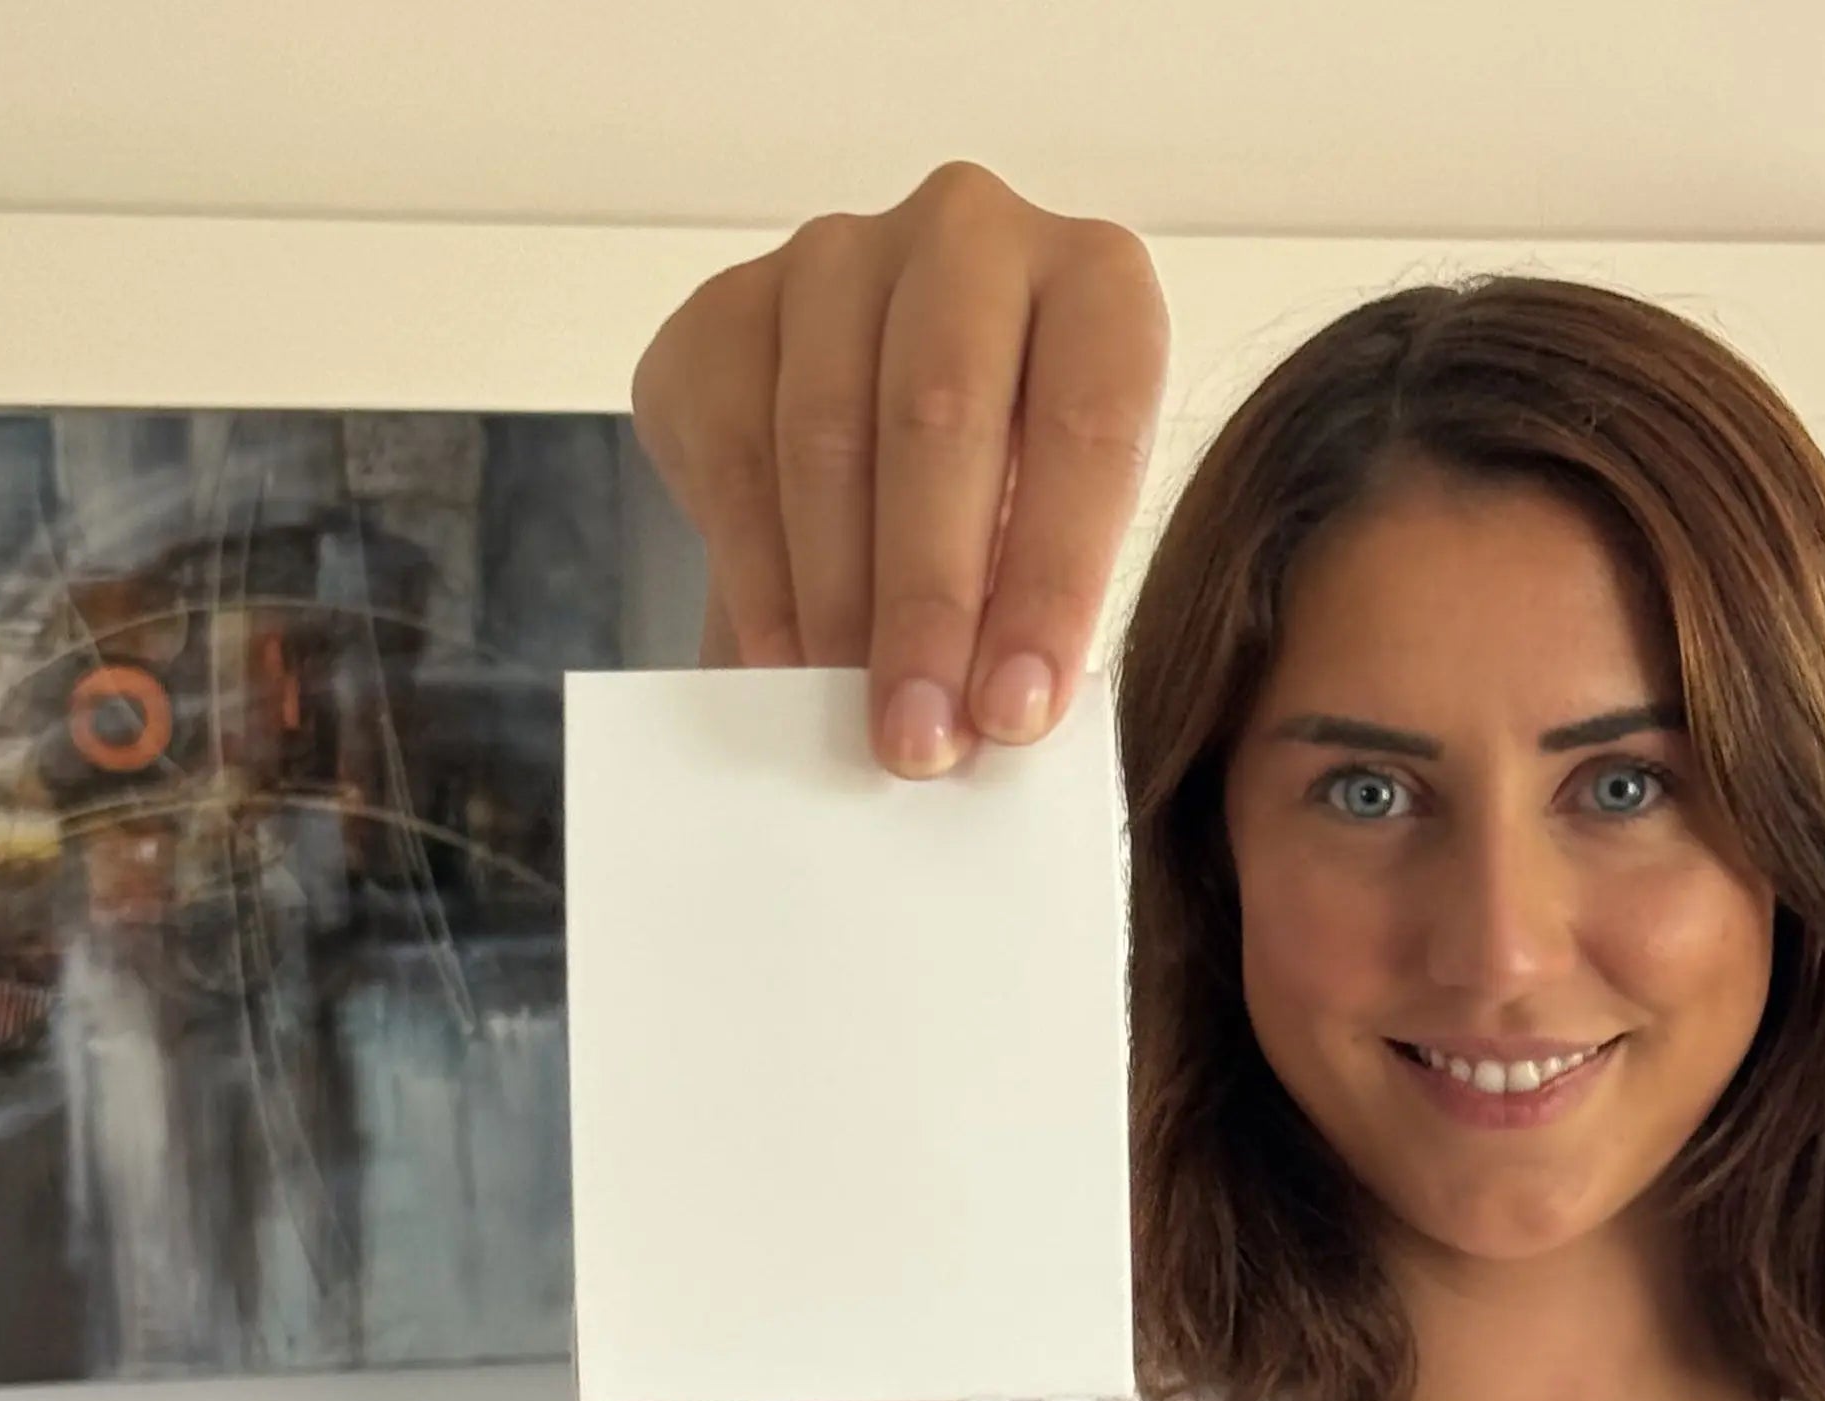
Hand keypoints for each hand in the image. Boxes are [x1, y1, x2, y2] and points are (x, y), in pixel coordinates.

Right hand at [630, 161, 1168, 777]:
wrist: (888, 448)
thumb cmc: (1006, 507)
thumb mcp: (1051, 549)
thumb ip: (1033, 615)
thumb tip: (991, 729)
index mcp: (1096, 281)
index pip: (1089, 423)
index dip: (1054, 581)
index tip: (1016, 715)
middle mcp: (970, 233)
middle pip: (942, 416)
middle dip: (928, 604)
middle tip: (916, 742)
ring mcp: (838, 256)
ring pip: (826, 434)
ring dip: (836, 601)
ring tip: (845, 716)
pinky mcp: (727, 308)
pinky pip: (733, 448)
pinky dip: (757, 576)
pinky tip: (779, 663)